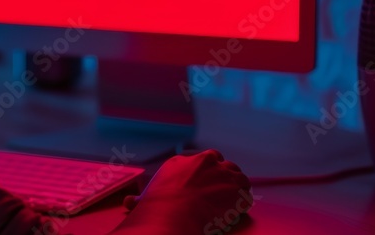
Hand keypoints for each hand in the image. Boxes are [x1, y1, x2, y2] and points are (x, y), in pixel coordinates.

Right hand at [118, 149, 252, 233]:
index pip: (199, 160)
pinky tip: (237, 211)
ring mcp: (222, 172)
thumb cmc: (158, 208)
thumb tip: (128, 202)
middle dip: (221, 174)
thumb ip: (139, 198)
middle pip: (219, 161)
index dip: (203, 173)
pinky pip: (246, 194)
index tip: (203, 185)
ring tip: (231, 202)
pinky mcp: (237, 187)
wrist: (176, 213)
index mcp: (182, 161)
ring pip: (236, 175)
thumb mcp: (145, 199)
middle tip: (220, 190)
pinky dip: (243, 203)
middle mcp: (204, 161)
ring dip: (235, 187)